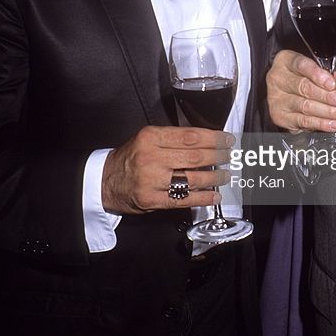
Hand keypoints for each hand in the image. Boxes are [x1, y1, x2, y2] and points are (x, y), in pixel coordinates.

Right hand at [102, 125, 233, 213]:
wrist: (106, 181)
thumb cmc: (131, 158)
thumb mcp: (147, 138)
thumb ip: (173, 138)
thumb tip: (206, 139)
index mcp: (151, 137)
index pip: (190, 136)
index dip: (213, 138)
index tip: (227, 139)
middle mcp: (151, 157)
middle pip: (195, 157)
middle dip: (218, 157)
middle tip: (229, 157)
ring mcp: (152, 180)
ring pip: (192, 179)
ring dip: (214, 178)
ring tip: (225, 176)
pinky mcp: (153, 200)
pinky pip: (184, 199)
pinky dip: (203, 198)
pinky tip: (214, 196)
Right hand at [266, 49, 335, 132]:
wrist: (282, 94)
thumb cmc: (300, 78)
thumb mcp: (313, 70)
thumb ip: (327, 75)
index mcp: (285, 61)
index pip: (301, 65)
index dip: (318, 75)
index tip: (332, 84)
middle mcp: (278, 79)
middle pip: (305, 88)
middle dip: (329, 97)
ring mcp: (277, 99)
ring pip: (306, 106)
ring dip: (329, 112)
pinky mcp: (280, 117)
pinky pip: (303, 121)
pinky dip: (321, 123)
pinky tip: (334, 123)